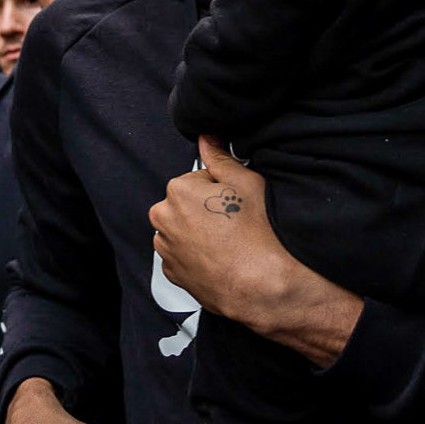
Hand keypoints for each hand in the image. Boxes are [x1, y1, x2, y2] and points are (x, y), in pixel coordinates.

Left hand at [149, 138, 362, 365]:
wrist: (261, 286)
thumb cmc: (258, 233)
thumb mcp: (246, 182)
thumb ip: (220, 157)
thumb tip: (206, 137)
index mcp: (178, 190)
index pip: (197, 179)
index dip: (220, 189)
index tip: (235, 203)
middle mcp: (164, 219)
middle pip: (185, 204)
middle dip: (204, 209)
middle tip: (234, 222)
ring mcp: (166, 249)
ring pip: (181, 229)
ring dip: (198, 232)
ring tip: (228, 243)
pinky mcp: (172, 274)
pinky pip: (181, 256)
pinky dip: (196, 255)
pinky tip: (220, 259)